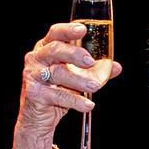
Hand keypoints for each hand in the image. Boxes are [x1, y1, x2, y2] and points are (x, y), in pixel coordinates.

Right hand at [16, 22, 122, 146]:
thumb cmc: (55, 91)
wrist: (37, 118)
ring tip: (95, 86)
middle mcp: (36, 58)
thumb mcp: (75, 78)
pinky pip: (56, 95)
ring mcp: (33, 75)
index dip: (68, 30)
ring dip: (79, 80)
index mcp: (46, 48)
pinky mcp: (34, 94)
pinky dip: (75, 100)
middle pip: (54, 49)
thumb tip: (116, 67)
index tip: (83, 30)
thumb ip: (94, 71)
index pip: (55, 33)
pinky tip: (87, 105)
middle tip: (91, 62)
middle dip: (74, 54)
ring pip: (57, 73)